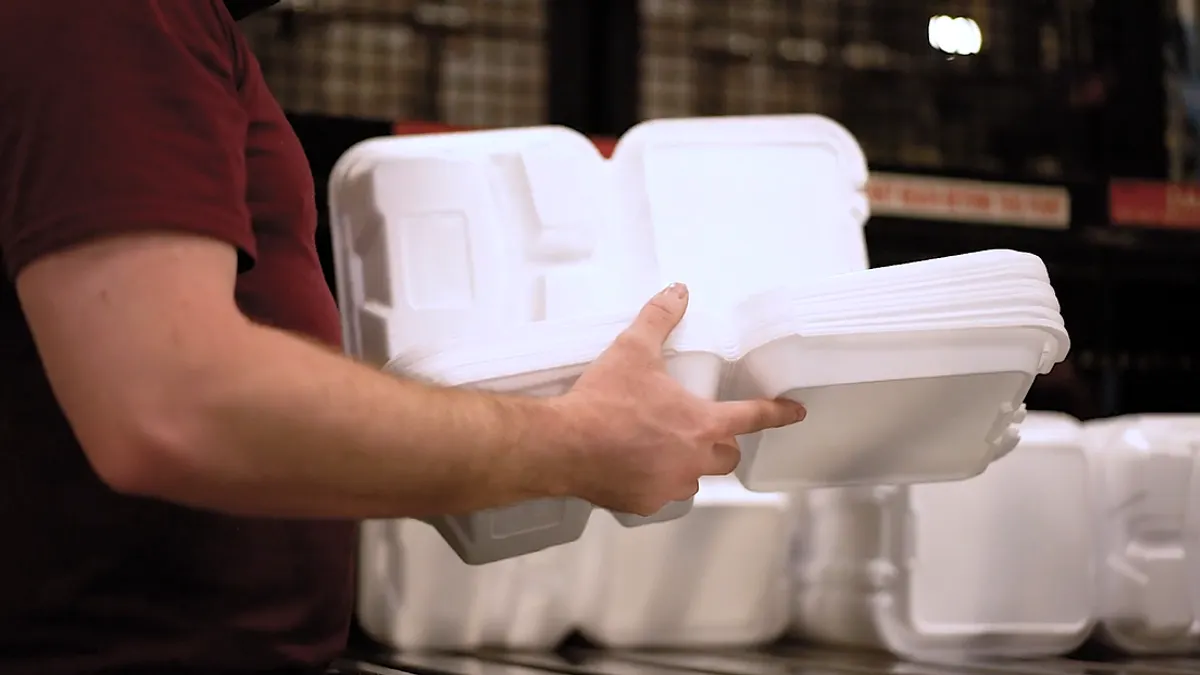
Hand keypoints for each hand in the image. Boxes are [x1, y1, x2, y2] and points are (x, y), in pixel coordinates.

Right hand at [555, 282, 805, 515]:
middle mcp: (694, 460)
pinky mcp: (645, 503)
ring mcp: (670, 486)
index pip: (753, 416)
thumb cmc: (603, 399)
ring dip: (686, 464)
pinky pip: (660, 494)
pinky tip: (632, 465)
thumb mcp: (633, 350)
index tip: (795, 412)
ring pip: (693, 478)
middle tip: (699, 429)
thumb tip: (677, 291)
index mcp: (702, 423)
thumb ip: (659, 318)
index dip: (778, 412)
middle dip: (721, 444)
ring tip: (659, 447)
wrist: (562, 444)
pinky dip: (653, 481)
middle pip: (727, 457)